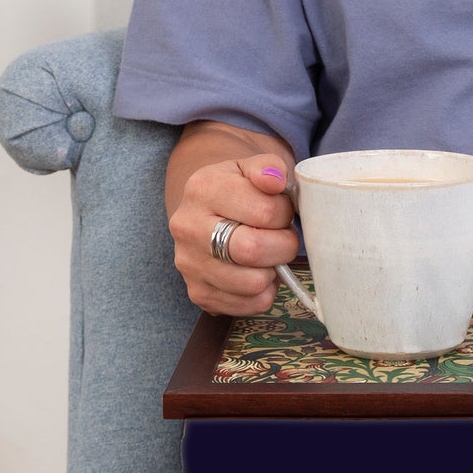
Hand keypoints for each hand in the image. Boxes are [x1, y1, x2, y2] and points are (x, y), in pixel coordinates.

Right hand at [168, 149, 299, 315]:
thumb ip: (268, 167)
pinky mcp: (198, 293)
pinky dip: (264, 292)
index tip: (283, 211)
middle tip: (285, 237)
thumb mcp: (252, 167)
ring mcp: (189, 264)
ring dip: (274, 270)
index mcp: (203, 188)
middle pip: (252, 250)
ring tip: (269, 253)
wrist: (208, 210)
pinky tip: (259, 271)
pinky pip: (248, 305)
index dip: (285, 214)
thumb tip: (275, 180)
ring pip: (252, 283)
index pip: (264, 211)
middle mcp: (188, 227)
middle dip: (283, 246)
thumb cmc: (240, 189)